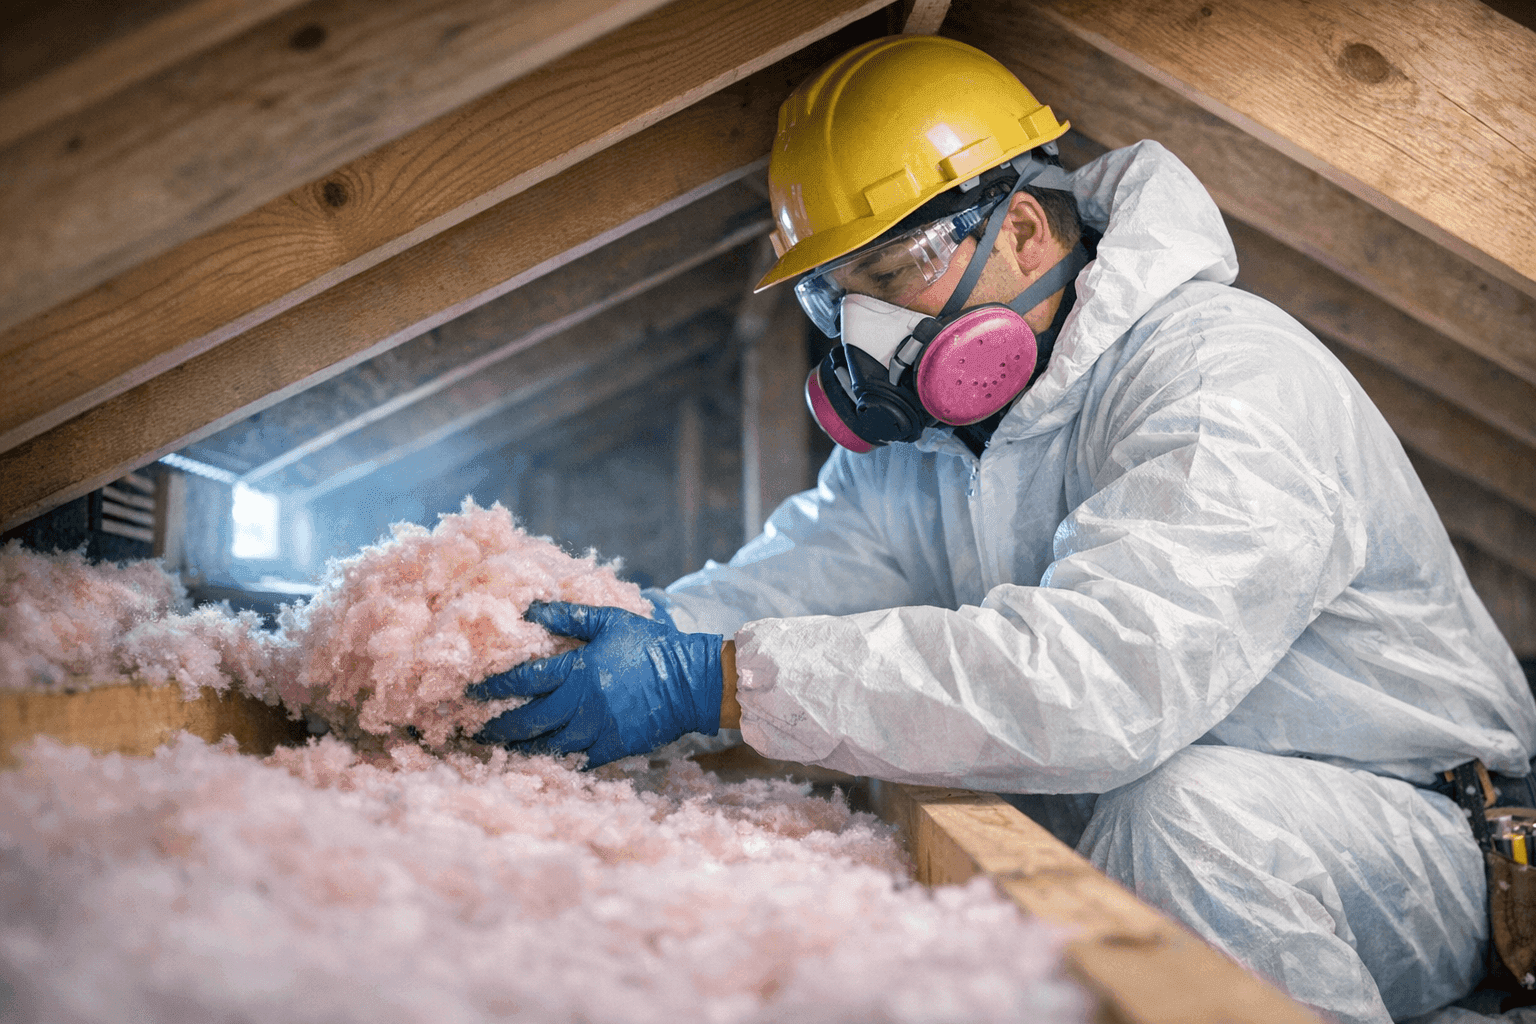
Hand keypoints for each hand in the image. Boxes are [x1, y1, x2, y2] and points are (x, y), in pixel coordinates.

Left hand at [469, 601, 722, 765]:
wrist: (691, 681)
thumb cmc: (651, 647)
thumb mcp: (611, 622)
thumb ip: (570, 616)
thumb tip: (532, 607)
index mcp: (579, 670)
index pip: (524, 680)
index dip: (494, 687)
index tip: (470, 692)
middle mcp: (582, 704)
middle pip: (528, 721)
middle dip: (497, 726)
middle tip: (473, 729)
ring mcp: (597, 730)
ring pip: (547, 746)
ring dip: (519, 747)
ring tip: (498, 747)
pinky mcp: (612, 749)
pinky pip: (575, 761)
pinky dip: (554, 762)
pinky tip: (537, 761)